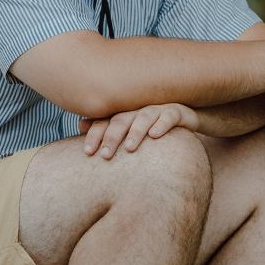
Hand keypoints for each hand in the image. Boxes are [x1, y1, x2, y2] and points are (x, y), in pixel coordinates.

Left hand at [80, 103, 198, 160]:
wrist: (184, 117)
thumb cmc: (149, 126)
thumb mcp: (128, 128)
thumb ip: (106, 127)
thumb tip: (79, 124)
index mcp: (123, 113)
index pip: (104, 121)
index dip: (95, 134)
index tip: (87, 152)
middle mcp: (137, 108)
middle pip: (121, 119)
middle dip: (111, 136)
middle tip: (105, 155)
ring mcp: (157, 108)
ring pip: (143, 116)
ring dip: (135, 132)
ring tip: (129, 148)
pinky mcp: (176, 112)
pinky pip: (169, 116)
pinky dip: (162, 124)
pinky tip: (155, 135)